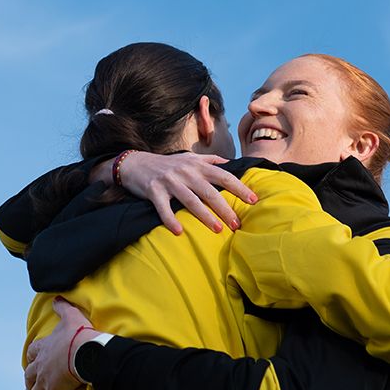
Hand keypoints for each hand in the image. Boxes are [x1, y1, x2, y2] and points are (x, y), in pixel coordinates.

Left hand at [24, 297, 100, 389]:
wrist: (85, 351)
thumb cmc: (79, 334)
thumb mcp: (70, 316)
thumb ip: (62, 307)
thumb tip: (56, 297)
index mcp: (45, 348)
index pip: (34, 352)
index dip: (33, 357)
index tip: (32, 361)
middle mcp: (42, 365)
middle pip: (30, 375)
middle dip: (29, 382)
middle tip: (29, 388)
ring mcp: (46, 380)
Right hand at [116, 151, 257, 235]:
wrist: (135, 163)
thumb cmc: (167, 164)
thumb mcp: (189, 158)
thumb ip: (210, 160)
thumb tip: (230, 164)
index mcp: (197, 165)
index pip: (223, 176)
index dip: (239, 187)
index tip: (253, 200)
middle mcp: (186, 172)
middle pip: (210, 191)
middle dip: (225, 208)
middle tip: (237, 223)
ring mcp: (170, 182)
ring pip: (190, 200)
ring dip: (204, 216)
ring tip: (217, 229)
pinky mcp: (154, 191)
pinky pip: (164, 208)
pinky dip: (170, 220)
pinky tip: (179, 232)